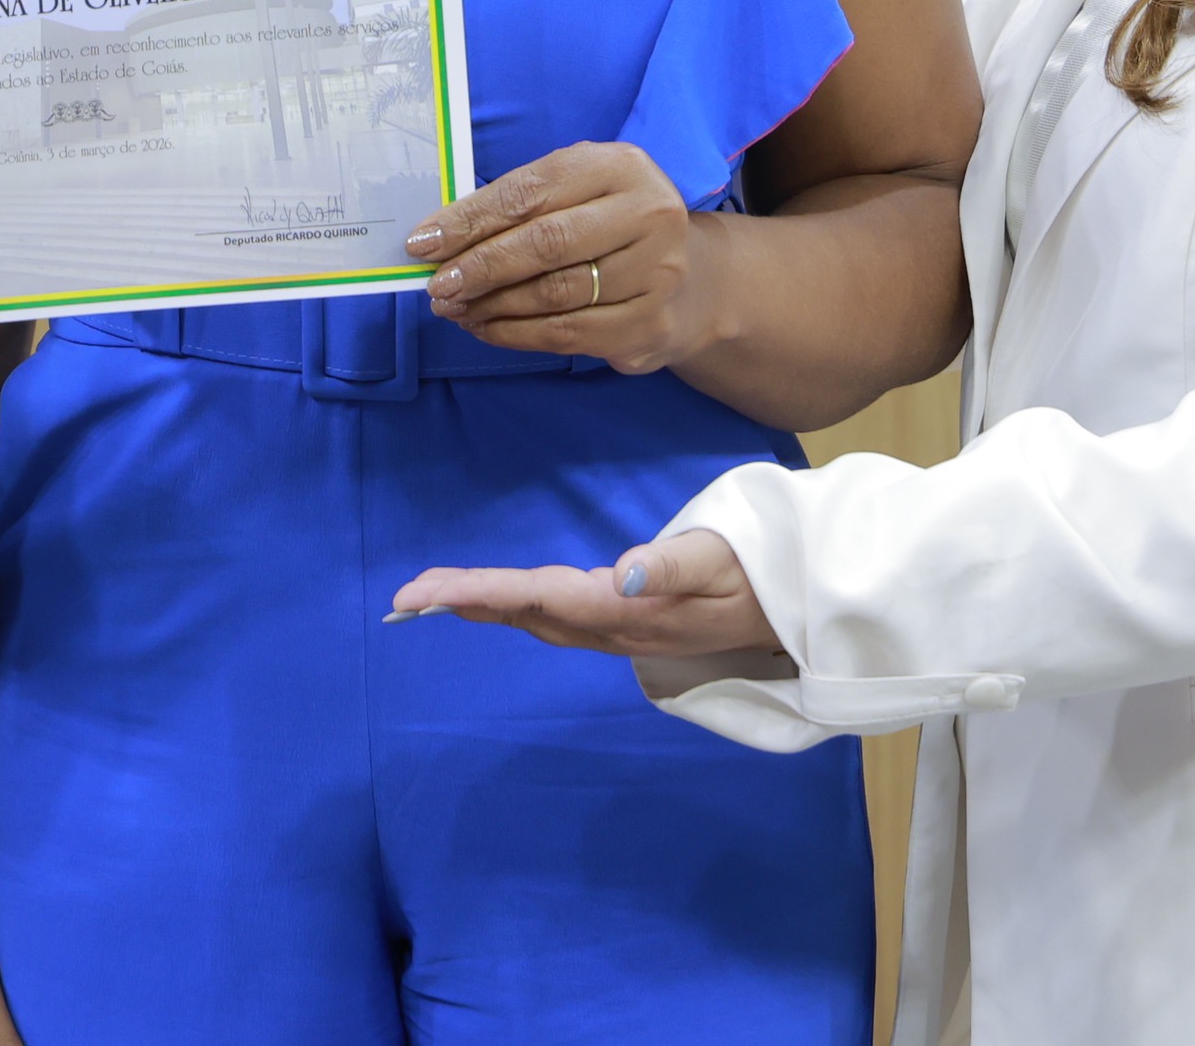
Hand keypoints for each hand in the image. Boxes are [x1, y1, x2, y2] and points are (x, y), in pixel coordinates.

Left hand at [387, 528, 777, 660]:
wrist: (792, 612)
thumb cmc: (755, 572)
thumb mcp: (720, 561)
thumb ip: (673, 567)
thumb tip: (626, 575)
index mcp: (624, 609)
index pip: (538, 599)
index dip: (479, 593)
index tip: (424, 593)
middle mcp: (610, 627)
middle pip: (523, 615)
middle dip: (462, 603)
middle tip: (402, 597)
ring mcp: (615, 632)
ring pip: (534, 621)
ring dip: (480, 607)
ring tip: (430, 597)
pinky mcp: (621, 626)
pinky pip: (552, 619)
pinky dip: (511, 607)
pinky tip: (495, 602)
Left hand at [404, 142, 716, 371]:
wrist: (690, 278)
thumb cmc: (610, 225)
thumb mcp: (576, 192)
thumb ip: (520, 204)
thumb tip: (439, 235)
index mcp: (622, 166)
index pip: (533, 191)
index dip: (472, 218)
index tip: (425, 242)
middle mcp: (649, 214)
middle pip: (546, 244)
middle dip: (479, 266)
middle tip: (437, 285)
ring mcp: (657, 272)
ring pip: (554, 294)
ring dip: (492, 305)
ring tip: (454, 308)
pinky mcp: (650, 323)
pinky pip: (568, 334)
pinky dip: (516, 334)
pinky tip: (486, 328)